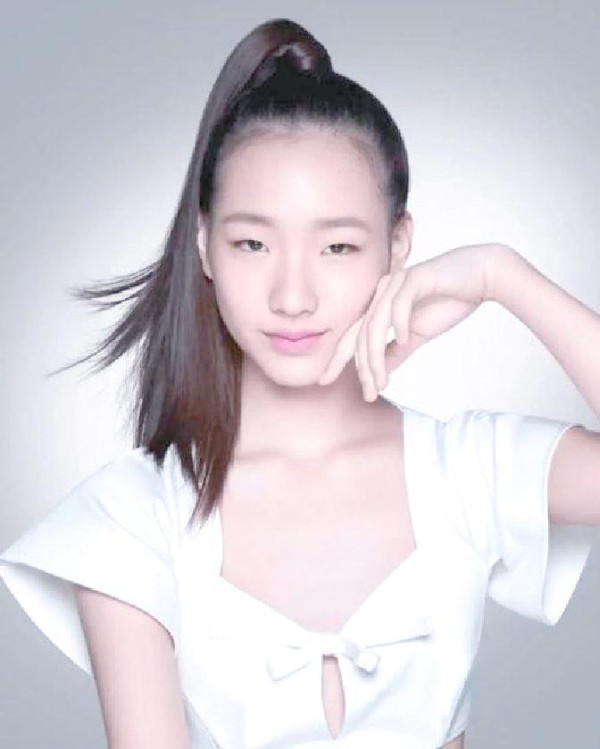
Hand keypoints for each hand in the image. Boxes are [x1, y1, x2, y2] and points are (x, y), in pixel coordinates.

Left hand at [317, 242, 506, 399]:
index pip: (354, 336)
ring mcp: (396, 283)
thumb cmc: (449, 301)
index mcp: (379, 305)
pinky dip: (399, 323)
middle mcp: (382, 293)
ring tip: (381, 380)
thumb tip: (380, 374)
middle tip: (367, 392)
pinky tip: (404, 339)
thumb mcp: (417, 335)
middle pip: (360, 333)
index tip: (330, 382)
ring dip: (376, 355)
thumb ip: (397, 352)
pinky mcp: (415, 277)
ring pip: (375, 323)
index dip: (341, 360)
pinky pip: (400, 303)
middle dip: (361, 366)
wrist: (480, 276)